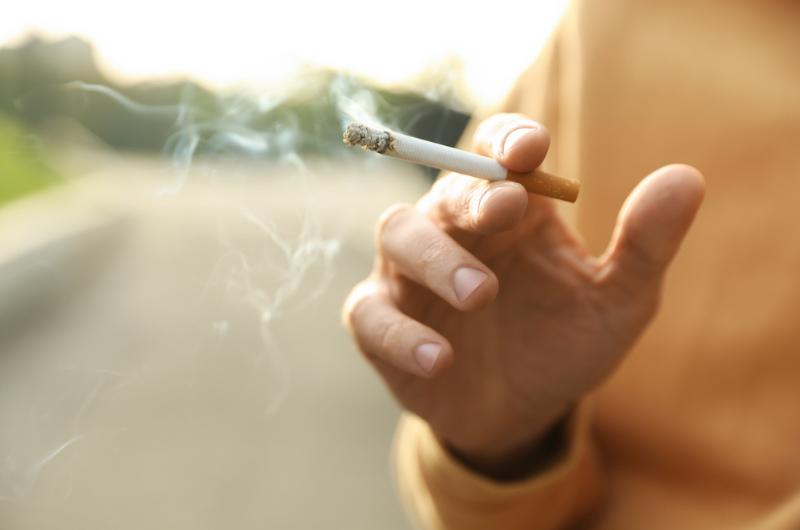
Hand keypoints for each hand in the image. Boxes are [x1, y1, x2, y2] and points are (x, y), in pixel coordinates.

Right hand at [344, 113, 704, 477]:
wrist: (521, 412)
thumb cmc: (565, 342)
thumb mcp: (617, 301)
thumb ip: (645, 245)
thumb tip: (686, 177)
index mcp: (511, 211)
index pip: (495, 152)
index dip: (506, 141)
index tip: (531, 149)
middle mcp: (454, 230)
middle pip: (446, 190)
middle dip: (472, 196)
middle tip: (506, 211)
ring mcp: (411, 276)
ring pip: (398, 236)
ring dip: (434, 258)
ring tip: (479, 293)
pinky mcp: (382, 326)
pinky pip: (370, 314)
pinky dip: (398, 331)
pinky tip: (439, 358)